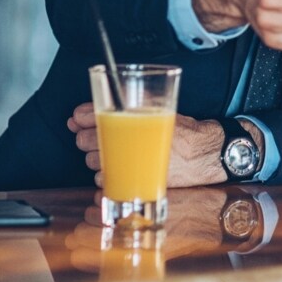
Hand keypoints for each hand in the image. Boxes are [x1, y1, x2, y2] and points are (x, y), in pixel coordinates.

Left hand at [68, 105, 260, 186]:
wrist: (204, 155)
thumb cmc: (185, 133)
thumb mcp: (163, 107)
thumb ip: (137, 101)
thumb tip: (105, 99)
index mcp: (135, 118)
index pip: (95, 114)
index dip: (82, 116)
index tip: (76, 118)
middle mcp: (129, 141)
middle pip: (87, 140)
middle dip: (87, 136)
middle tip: (92, 134)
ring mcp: (127, 163)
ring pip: (92, 162)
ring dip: (96, 157)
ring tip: (111, 152)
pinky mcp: (130, 182)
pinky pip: (103, 180)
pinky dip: (106, 174)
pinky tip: (118, 167)